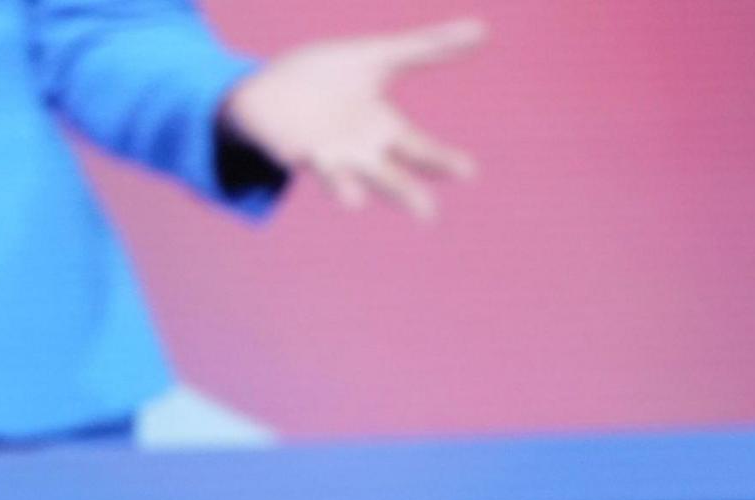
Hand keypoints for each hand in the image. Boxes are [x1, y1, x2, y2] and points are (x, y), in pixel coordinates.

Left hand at [221, 17, 485, 220]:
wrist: (271, 84)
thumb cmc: (328, 77)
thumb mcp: (380, 56)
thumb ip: (428, 47)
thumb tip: (483, 30)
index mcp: (382, 129)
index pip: (419, 150)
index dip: (442, 162)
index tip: (468, 172)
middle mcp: (356, 150)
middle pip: (386, 175)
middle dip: (405, 192)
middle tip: (427, 214)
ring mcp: (322, 153)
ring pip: (340, 178)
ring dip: (346, 190)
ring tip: (355, 202)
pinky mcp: (288, 148)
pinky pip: (295, 158)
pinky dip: (298, 159)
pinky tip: (302, 160)